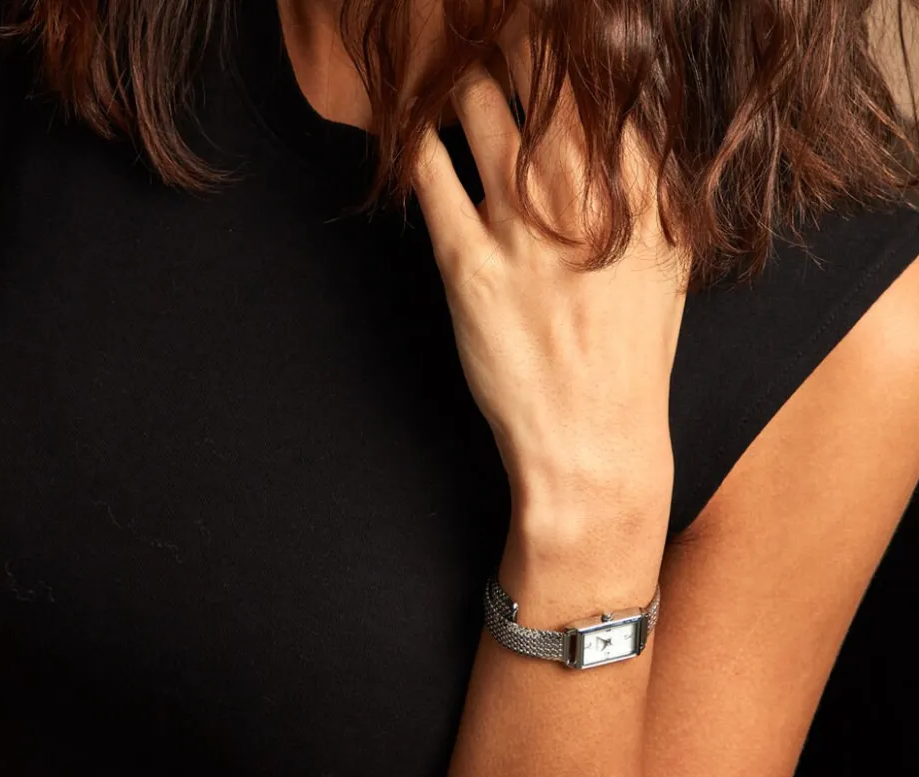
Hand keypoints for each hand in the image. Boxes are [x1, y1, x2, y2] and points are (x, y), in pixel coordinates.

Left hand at [410, 28, 689, 560]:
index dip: (569, 38)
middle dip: (506, 33)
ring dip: (457, 70)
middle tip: (482, 19)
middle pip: (540, 71)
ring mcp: (522, 229)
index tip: (545, 24)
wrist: (592, 438)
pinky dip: (415, 138)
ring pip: (480, 107)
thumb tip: (623, 123)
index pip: (605, 76)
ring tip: (443, 53)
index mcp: (642, 190)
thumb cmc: (629, 354)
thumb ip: (648, 187)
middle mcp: (584, 196)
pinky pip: (430, 176)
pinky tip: (407, 120)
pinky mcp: (466, 266)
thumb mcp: (666, 263)